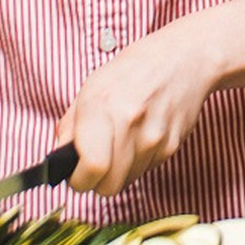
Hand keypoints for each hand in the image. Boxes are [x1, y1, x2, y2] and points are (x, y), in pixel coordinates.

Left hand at [57, 19, 220, 197]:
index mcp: (102, 106)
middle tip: (96, 161)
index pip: (90, 170)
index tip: (75, 172)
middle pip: (108, 187)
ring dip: (119, 170)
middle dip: (97, 180)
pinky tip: (141, 135)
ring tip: (122, 141)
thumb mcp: (91, 87)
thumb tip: (59, 160)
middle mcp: (130, 124)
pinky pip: (146, 169)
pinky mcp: (172, 145)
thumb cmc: (135, 68)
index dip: (78, 179)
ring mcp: (155, 137)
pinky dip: (139, 160)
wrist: (186, 57)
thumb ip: (70, 127)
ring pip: (127, 181)